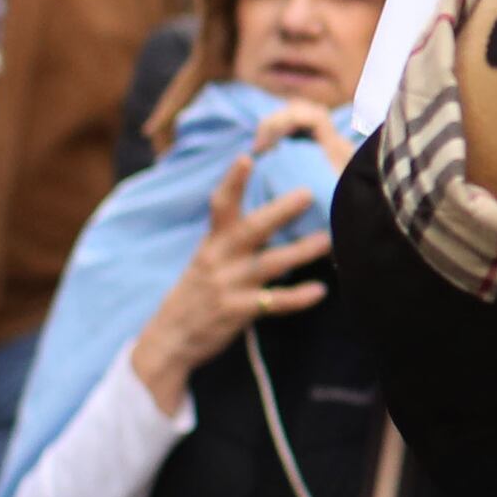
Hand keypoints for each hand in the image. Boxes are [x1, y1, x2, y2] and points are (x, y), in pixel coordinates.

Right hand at [125, 153, 328, 409]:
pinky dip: (297, 297)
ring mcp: (228, 286)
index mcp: (211, 244)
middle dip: (280, 211)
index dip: (233, 181)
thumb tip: (266, 218)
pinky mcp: (237, 312)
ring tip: (327, 240)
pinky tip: (320, 291)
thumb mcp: (205, 261)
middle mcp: (219, 260)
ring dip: (301, 251)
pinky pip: (272, 303)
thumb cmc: (193, 295)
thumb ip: (229, 241)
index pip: (220, 206)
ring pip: (269, 264)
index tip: (246, 157)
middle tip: (307, 192)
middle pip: (251, 229)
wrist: (169, 339)